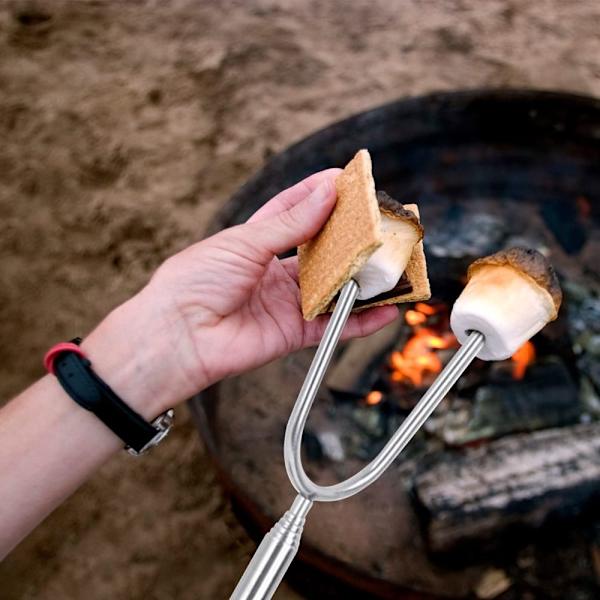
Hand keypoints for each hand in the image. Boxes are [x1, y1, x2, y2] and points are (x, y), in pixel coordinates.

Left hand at [83, 170, 398, 416]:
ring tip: (393, 263)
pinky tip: (387, 309)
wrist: (177, 336)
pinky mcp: (293, 332)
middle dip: (350, 236)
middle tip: (381, 221)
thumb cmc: (196, 280)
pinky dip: (361, 320)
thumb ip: (289, 224)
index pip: (294, 210)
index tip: (348, 180)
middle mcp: (273, 271)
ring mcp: (285, 302)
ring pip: (333, 286)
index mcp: (255, 242)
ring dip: (362, 277)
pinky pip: (334, 324)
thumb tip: (326, 194)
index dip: (319, 194)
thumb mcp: (244, 243)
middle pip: (320, 249)